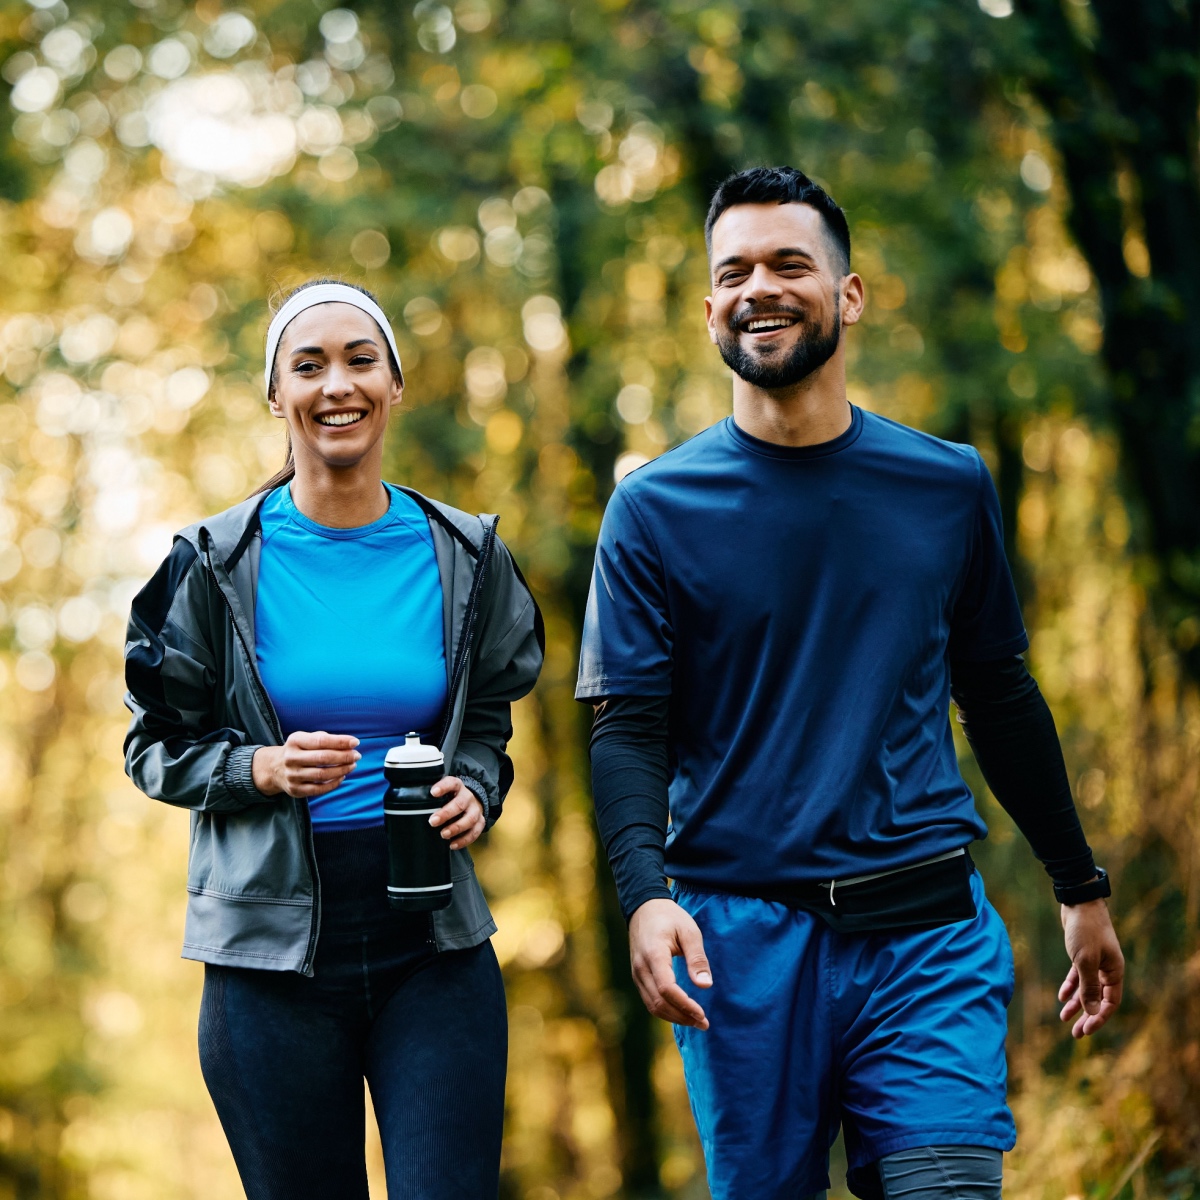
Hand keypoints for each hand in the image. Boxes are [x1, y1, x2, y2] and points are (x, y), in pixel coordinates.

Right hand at [252, 731, 359, 797]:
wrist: (275, 768)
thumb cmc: (299, 750)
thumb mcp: (306, 739)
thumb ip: (325, 739)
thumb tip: (350, 744)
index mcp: (295, 741)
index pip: (321, 741)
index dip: (340, 742)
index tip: (355, 742)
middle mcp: (291, 758)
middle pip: (322, 758)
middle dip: (344, 757)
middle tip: (357, 756)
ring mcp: (292, 775)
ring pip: (322, 775)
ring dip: (341, 770)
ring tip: (352, 765)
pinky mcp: (295, 790)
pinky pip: (318, 789)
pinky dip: (334, 784)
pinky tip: (342, 776)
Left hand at [428, 776, 484, 849]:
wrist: (471, 801)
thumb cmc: (450, 798)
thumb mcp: (442, 793)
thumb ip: (429, 797)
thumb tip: (405, 805)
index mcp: (457, 786)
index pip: (452, 783)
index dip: (443, 787)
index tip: (432, 793)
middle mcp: (468, 797)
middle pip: (460, 804)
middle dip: (446, 813)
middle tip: (433, 822)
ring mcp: (475, 810)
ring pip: (470, 818)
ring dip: (457, 828)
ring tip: (443, 835)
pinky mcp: (480, 822)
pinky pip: (475, 832)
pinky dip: (464, 840)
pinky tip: (452, 845)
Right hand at [628, 898, 711, 1029]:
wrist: (644, 908)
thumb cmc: (670, 917)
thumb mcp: (689, 931)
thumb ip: (697, 958)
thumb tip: (705, 986)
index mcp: (654, 954)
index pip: (666, 988)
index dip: (684, 1005)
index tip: (702, 1014)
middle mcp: (641, 968)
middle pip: (659, 1002)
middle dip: (682, 1016)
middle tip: (704, 1023)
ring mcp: (636, 973)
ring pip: (652, 1005)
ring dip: (674, 1017)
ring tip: (696, 1021)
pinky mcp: (638, 977)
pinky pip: (649, 1000)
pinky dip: (665, 1010)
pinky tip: (681, 1012)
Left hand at [1058, 896, 1123, 1037]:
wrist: (1078, 903)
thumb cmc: (1085, 930)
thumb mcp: (1085, 960)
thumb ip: (1089, 986)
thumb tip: (1093, 1011)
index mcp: (1115, 971)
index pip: (1110, 1003)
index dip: (1099, 1018)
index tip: (1086, 1030)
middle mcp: (1108, 968)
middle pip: (1098, 999)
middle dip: (1087, 1016)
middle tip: (1075, 1033)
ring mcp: (1095, 961)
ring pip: (1086, 988)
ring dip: (1076, 1003)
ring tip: (1064, 1018)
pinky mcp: (1082, 954)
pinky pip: (1078, 976)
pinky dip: (1071, 986)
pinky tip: (1061, 997)